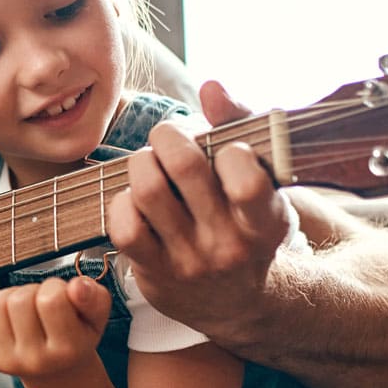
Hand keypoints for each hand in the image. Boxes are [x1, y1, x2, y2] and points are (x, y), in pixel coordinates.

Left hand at [0, 276, 111, 382]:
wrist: (56, 371)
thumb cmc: (77, 334)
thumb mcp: (96, 317)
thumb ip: (94, 298)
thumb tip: (76, 286)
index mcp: (67, 351)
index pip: (50, 300)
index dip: (55, 286)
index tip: (61, 295)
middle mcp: (35, 361)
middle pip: (19, 301)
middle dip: (31, 290)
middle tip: (42, 302)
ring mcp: (7, 362)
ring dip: (10, 295)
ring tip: (26, 306)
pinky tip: (8, 312)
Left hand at [105, 80, 290, 333]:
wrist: (237, 301)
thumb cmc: (245, 221)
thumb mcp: (262, 180)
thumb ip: (241, 126)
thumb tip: (212, 86)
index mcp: (265, 221)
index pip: (245, 176)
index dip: (227, 149)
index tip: (224, 150)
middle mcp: (228, 245)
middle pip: (183, 166)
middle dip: (168, 134)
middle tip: (168, 137)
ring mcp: (188, 261)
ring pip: (147, 189)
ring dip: (141, 162)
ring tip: (150, 163)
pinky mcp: (153, 272)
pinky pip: (123, 226)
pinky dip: (122, 201)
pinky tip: (136, 199)